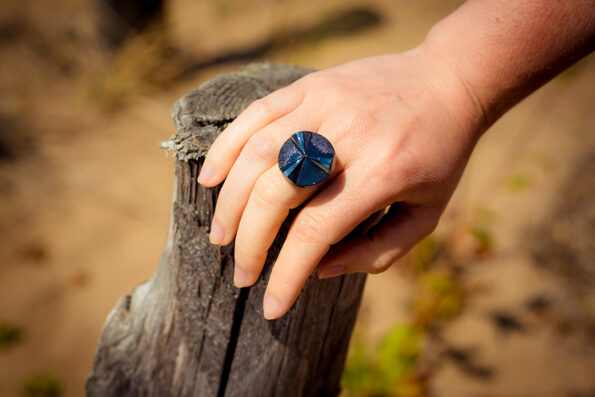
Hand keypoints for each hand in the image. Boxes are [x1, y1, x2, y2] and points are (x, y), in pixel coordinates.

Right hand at [198, 45, 484, 318]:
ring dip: (230, 202)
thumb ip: (377, 251)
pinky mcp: (310, 85)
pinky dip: (226, 147)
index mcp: (384, 171)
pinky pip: (256, 114)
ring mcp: (325, 103)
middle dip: (250, 243)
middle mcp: (348, 134)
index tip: (271, 307)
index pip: (317, 231)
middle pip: (276, 193)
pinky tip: (210, 179)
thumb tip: (319, 269)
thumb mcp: (425, 214)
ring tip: (220, 236)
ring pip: (257, 153)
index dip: (287, 274)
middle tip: (241, 275)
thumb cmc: (439, 155)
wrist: (447, 81)